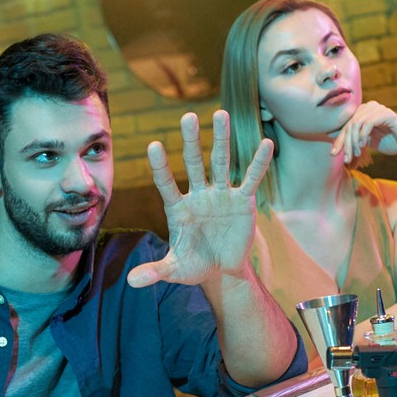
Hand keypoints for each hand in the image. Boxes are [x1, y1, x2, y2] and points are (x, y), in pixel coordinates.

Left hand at [128, 110, 272, 288]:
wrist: (222, 271)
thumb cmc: (194, 265)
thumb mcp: (174, 270)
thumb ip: (155, 271)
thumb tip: (130, 283)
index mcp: (177, 209)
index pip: (166, 183)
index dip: (161, 166)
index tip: (153, 145)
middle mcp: (198, 196)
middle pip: (193, 163)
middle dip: (191, 141)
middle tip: (187, 116)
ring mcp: (220, 195)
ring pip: (220, 163)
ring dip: (221, 140)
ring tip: (220, 113)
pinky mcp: (242, 201)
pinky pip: (251, 179)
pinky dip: (258, 163)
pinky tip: (266, 143)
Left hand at [334, 101, 396, 161]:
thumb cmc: (389, 142)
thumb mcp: (365, 141)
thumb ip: (351, 137)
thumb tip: (329, 134)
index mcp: (363, 111)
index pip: (346, 125)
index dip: (339, 140)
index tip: (333, 154)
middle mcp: (369, 106)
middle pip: (349, 124)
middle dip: (345, 143)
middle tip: (346, 158)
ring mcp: (378, 109)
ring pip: (356, 124)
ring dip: (353, 141)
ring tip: (356, 153)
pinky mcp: (386, 114)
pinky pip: (368, 123)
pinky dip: (363, 135)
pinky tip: (364, 145)